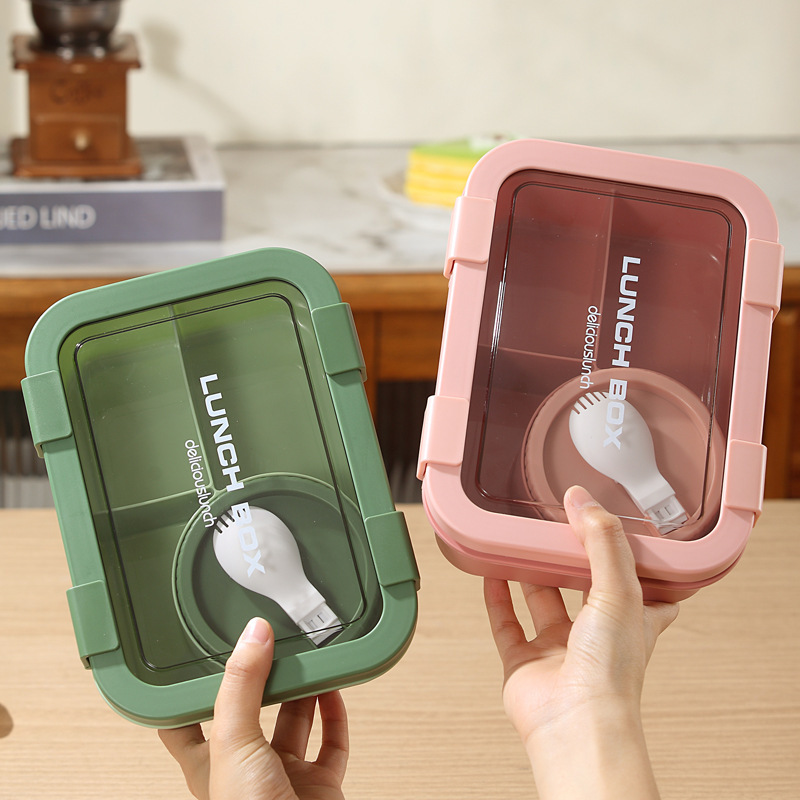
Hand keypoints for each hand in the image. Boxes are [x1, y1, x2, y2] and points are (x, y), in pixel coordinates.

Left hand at [159, 618, 347, 799]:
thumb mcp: (234, 744)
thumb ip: (242, 687)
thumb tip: (252, 635)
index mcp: (209, 764)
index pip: (186, 721)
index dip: (188, 690)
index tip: (195, 653)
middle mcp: (245, 768)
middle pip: (251, 711)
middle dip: (262, 678)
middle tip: (270, 642)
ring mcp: (284, 777)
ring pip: (293, 721)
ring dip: (301, 689)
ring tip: (305, 655)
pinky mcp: (319, 785)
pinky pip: (331, 743)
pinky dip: (335, 714)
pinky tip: (333, 689)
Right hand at [484, 485, 678, 798]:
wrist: (574, 724)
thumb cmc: (610, 673)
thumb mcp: (619, 591)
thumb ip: (603, 542)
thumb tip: (582, 499)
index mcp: (631, 622)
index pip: (641, 586)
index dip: (632, 559)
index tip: (617, 528)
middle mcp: (596, 636)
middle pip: (584, 588)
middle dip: (571, 558)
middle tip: (557, 525)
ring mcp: (558, 650)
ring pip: (542, 601)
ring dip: (531, 572)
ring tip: (522, 540)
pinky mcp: (524, 661)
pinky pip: (507, 623)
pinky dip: (497, 598)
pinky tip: (492, 573)